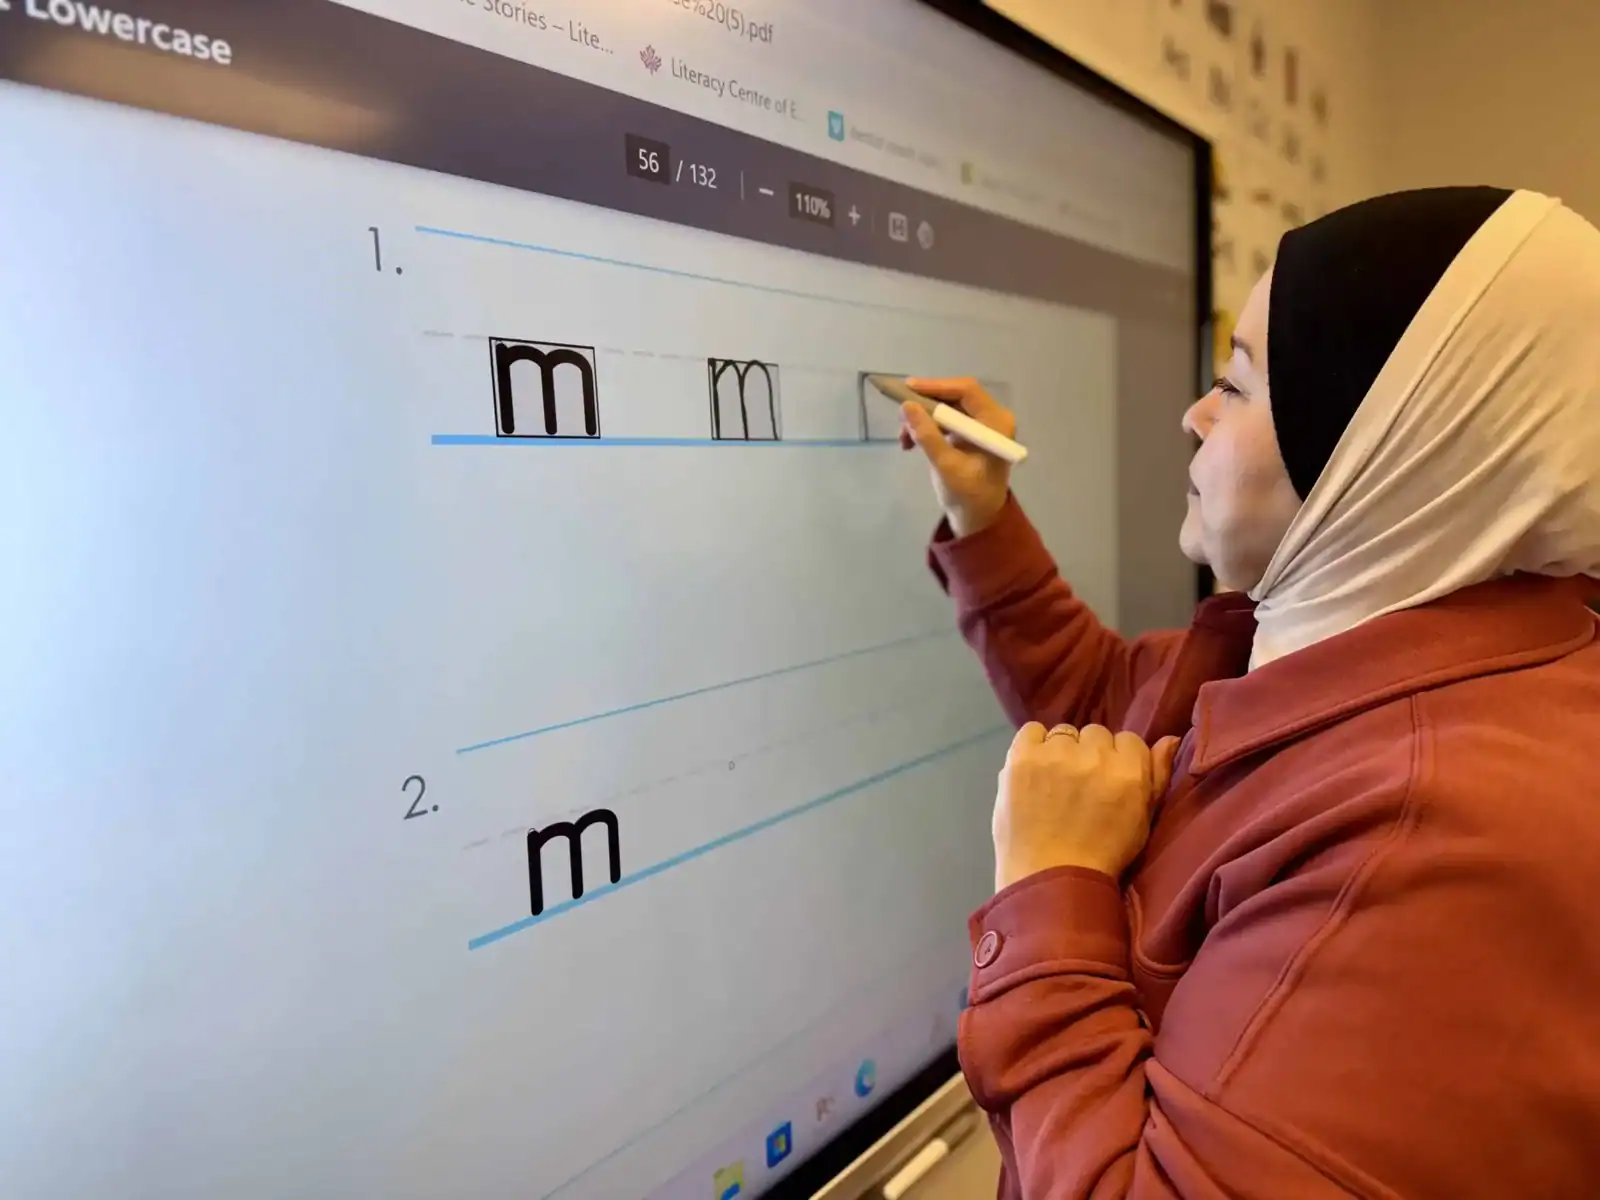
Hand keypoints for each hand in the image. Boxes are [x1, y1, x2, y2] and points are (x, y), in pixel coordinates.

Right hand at [898, 377, 1015, 537]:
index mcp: (995, 422)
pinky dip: (926, 427)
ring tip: (903, 438)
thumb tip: (906, 406)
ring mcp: (978, 425)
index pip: (966, 391)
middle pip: (954, 396)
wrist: (978, 516)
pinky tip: (909, 443)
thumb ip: (927, 436)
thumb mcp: (946, 467)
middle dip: (925, 404)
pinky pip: (943, 420)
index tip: (908, 388)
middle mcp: (990, 417)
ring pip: (945, 408)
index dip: (937, 386)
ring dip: (922, 419)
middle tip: (901, 411)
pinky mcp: (967, 433)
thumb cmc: (969, 495)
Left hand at [992, 724, 1181, 889]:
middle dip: (1090, 755)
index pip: (1129, 740)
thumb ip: (1157, 775)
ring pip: (1064, 733)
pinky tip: (1034, 771)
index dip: (1118, 760)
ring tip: (1053, 782)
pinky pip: (1031, 731)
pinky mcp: (1022, 757)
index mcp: (1129, 770)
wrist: (1050, 878)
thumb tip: (1170, 738)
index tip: (1106, 782)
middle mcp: (1094, 755)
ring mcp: (1055, 754)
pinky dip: (1033, 746)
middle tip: (1079, 785)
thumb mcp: (1142, 820)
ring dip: (1061, 751)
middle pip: (1096, 734)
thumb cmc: (1103, 854)